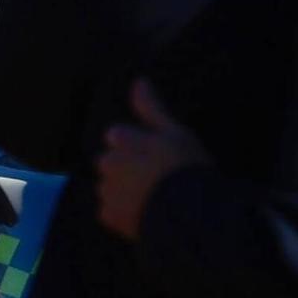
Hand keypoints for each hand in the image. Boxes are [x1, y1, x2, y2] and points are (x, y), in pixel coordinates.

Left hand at [96, 78, 210, 240]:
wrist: (191, 214)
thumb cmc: (187, 168)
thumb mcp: (175, 132)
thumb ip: (151, 108)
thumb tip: (138, 81)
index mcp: (121, 138)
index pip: (117, 137)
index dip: (136, 147)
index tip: (154, 157)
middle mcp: (107, 163)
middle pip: (110, 162)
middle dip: (125, 168)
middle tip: (154, 179)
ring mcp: (106, 190)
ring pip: (109, 187)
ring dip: (122, 191)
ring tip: (153, 198)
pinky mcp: (108, 216)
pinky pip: (109, 212)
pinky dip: (122, 214)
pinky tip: (145, 214)